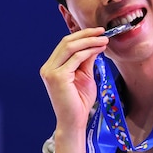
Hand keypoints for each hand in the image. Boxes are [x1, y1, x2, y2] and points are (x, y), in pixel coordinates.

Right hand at [39, 28, 108, 152]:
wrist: (74, 121)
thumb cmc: (79, 102)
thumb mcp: (85, 76)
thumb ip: (86, 60)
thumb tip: (95, 44)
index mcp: (51, 67)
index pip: (65, 45)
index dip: (81, 35)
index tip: (98, 32)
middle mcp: (48, 68)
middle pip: (66, 42)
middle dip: (86, 34)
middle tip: (102, 31)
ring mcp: (50, 72)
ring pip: (70, 47)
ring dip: (89, 41)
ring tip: (104, 40)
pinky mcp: (58, 77)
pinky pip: (76, 58)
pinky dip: (89, 51)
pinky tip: (100, 49)